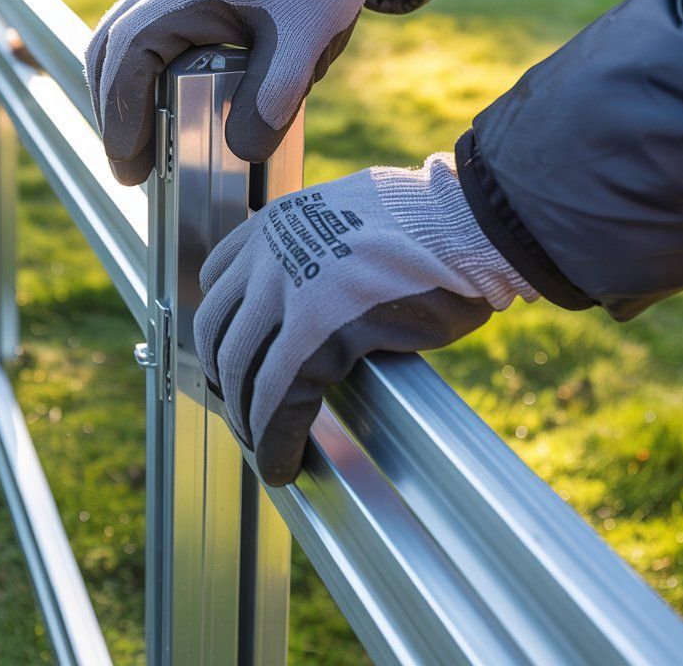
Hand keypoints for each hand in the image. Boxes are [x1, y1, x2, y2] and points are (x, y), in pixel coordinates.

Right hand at [85, 0, 395, 184]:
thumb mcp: (307, 40)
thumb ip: (275, 96)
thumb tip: (241, 151)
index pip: (128, 55)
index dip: (121, 112)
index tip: (130, 162)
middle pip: (108, 51)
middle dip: (113, 113)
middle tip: (131, 169)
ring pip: (117, 41)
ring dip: (120, 95)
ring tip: (141, 148)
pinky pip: (138, 33)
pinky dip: (137, 75)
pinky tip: (157, 107)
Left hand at [194, 154, 536, 485]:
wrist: (467, 220)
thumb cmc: (428, 225)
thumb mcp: (350, 219)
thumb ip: (318, 253)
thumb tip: (317, 294)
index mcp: (274, 224)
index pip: (215, 283)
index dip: (220, 332)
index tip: (232, 362)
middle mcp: (269, 253)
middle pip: (216, 330)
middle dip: (224, 380)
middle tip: (242, 411)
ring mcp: (289, 290)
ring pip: (240, 369)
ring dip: (246, 418)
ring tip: (265, 448)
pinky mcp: (319, 332)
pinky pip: (280, 399)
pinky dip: (276, 440)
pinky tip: (285, 464)